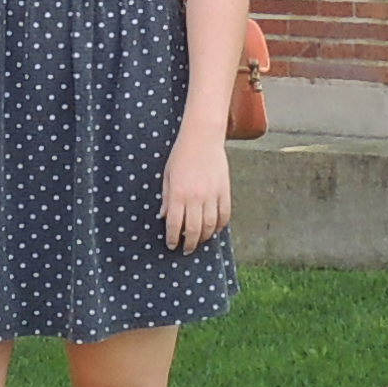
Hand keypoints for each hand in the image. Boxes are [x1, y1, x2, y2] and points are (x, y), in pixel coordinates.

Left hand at [162, 126, 230, 251]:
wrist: (202, 137)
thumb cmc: (181, 154)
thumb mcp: (167, 176)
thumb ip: (166, 198)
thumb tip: (163, 217)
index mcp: (178, 193)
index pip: (175, 225)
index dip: (173, 239)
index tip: (172, 245)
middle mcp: (196, 197)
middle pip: (194, 230)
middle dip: (189, 243)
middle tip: (186, 249)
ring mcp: (212, 194)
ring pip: (211, 225)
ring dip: (205, 237)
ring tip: (200, 241)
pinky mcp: (224, 190)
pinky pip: (224, 214)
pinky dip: (220, 225)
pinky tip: (215, 229)